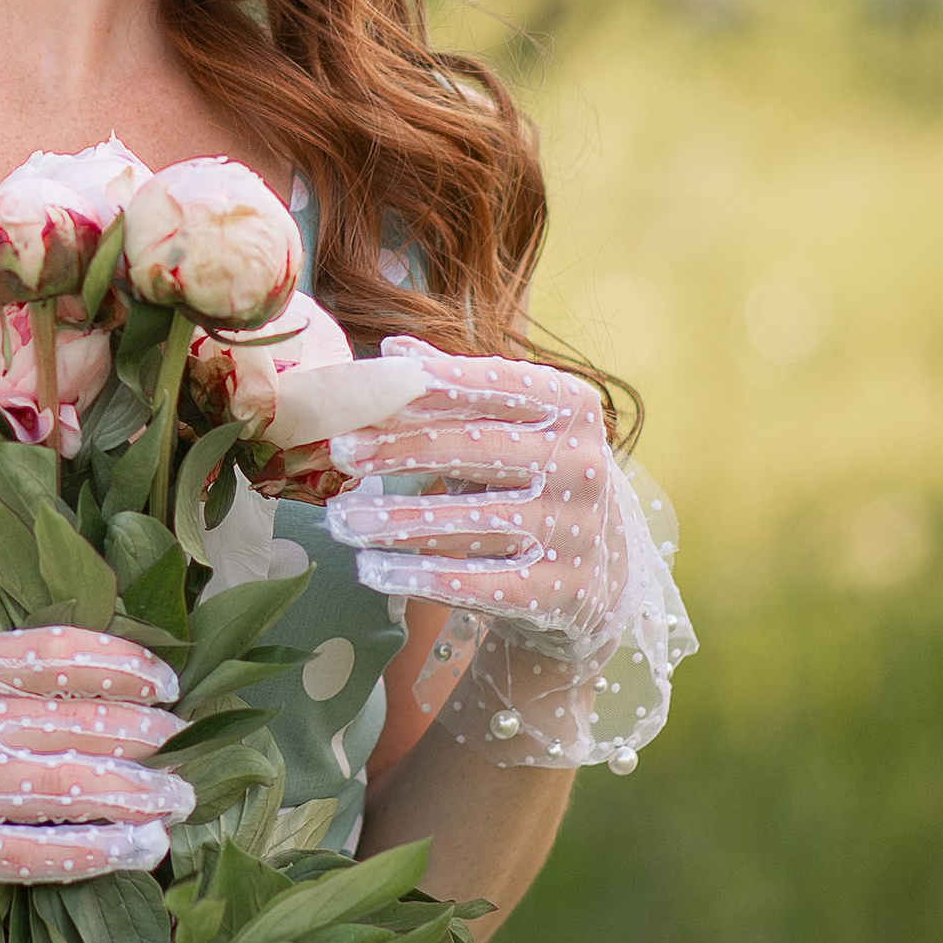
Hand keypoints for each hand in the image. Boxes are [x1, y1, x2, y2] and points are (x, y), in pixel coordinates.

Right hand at [0, 627, 191, 914]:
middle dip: (142, 733)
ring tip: (179, 798)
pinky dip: (103, 850)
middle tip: (185, 743)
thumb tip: (122, 682)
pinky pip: (42, 850)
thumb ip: (11, 678)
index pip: (52, 653)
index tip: (167, 682)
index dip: (121, 665)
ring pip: (66, 784)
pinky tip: (143, 848)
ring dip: (138, 792)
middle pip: (70, 721)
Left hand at [326, 352, 628, 664]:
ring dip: (398, 520)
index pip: (498, 384)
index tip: (373, 380)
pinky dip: (422, 577)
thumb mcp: (508, 424)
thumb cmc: (532, 474)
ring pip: (473, 521)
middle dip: (402, 448)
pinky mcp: (558, 591)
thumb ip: (454, 389)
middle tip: (339, 451)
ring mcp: (574, 531)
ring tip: (341, 519)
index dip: (435, 381)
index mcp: (572, 407)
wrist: (603, 566)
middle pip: (479, 449)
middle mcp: (581, 465)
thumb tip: (391, 351)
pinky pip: (481, 583)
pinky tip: (373, 570)